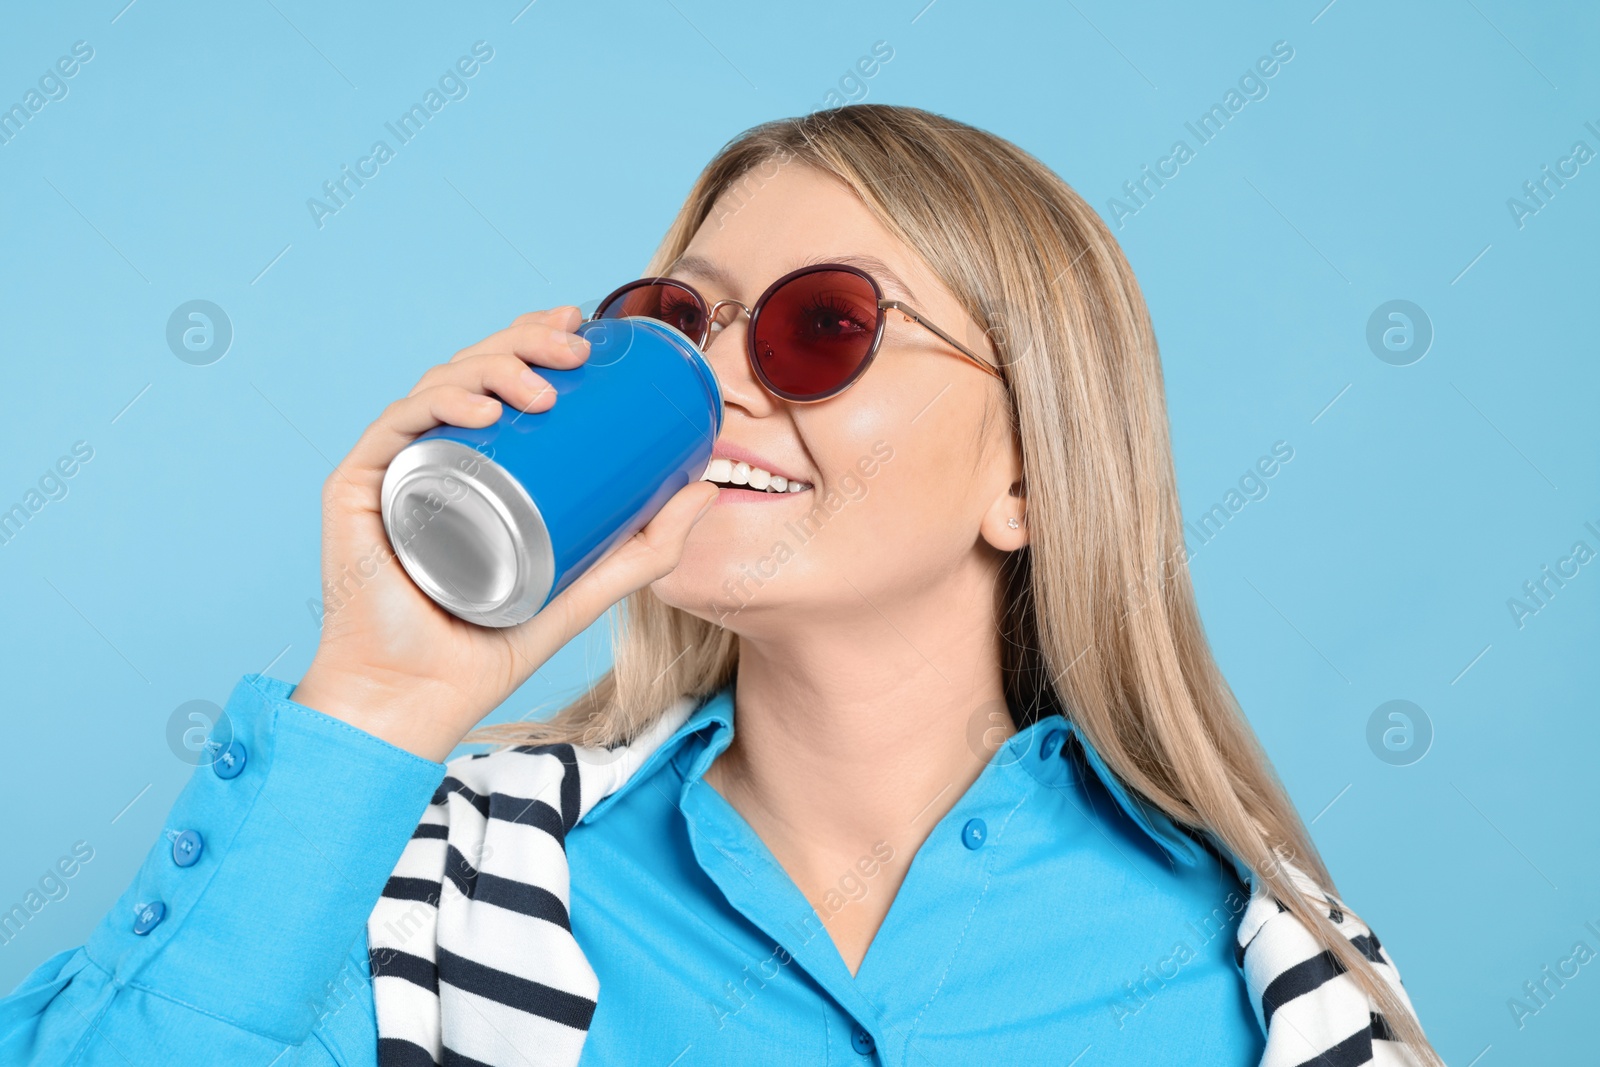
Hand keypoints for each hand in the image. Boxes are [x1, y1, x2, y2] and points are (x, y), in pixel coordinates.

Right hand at [292, 305, 719, 761]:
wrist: (423, 698)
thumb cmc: (492, 647)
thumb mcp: (589, 584)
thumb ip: (649, 545)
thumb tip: (707, 487)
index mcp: (471, 463)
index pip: (500, 382)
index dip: (535, 342)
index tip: (584, 332)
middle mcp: (428, 456)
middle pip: (472, 373)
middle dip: (524, 344)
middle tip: (576, 352)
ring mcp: (392, 469)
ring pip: (437, 388)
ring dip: (492, 369)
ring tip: (543, 388)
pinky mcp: (356, 491)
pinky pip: (395, 430)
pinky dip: (438, 409)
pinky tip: (480, 414)